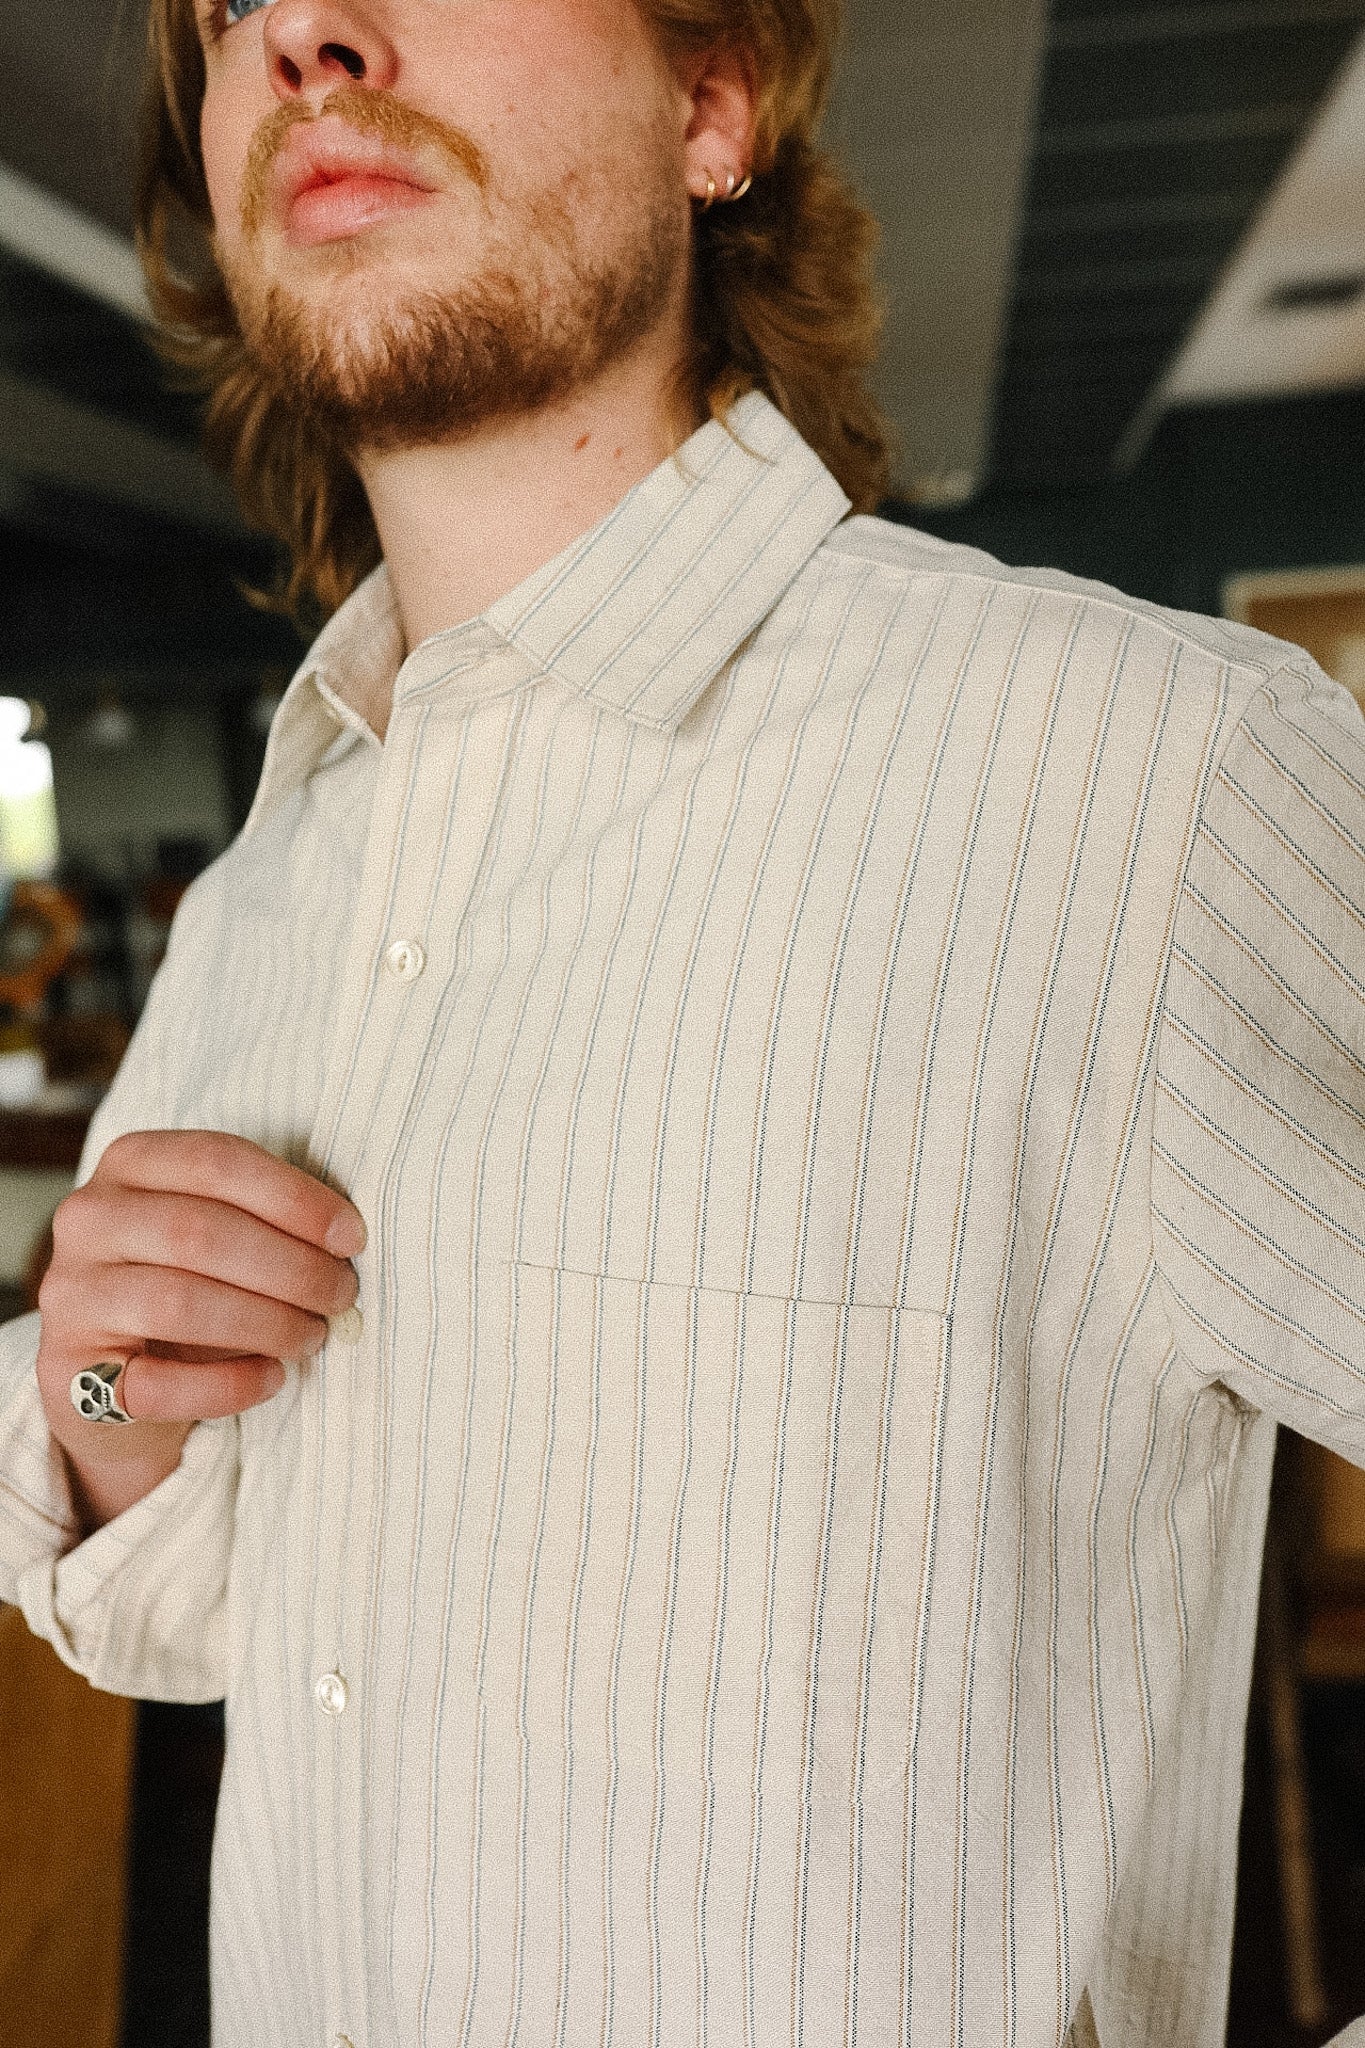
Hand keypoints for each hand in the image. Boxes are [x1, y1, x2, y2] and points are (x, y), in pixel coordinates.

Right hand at [36, 1130, 364, 1529]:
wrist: (119, 1378)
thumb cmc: (192, 1286)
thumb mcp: (222, 1235)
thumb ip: (266, 1220)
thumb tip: (345, 1239)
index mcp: (130, 1163)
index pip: (216, 1160)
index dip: (294, 1198)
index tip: (351, 1237)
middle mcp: (87, 1218)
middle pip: (199, 1231)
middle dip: (289, 1267)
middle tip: (340, 1295)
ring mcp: (70, 1294)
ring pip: (178, 1302)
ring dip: (266, 1323)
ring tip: (312, 1336)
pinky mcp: (69, 1372)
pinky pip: (159, 1383)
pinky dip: (230, 1384)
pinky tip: (271, 1378)